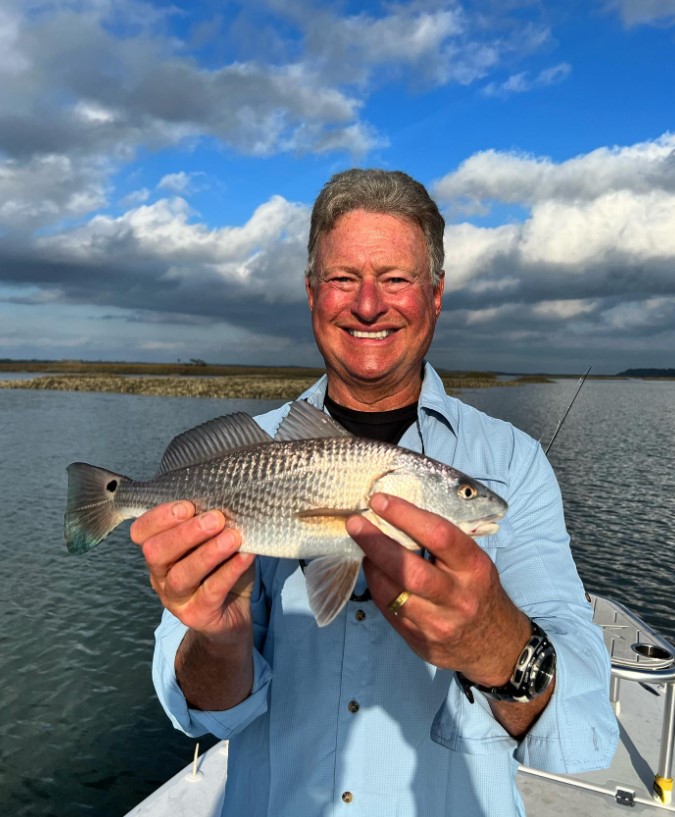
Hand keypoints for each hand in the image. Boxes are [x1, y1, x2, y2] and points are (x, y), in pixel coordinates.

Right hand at [130, 502, 255, 645]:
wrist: (233, 612)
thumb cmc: (221, 566)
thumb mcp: (213, 540)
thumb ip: (212, 522)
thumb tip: (230, 497)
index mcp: (159, 551)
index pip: (142, 532)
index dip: (160, 517)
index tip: (188, 506)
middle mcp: (160, 575)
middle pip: (157, 552)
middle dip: (186, 533)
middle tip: (216, 519)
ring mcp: (175, 598)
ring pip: (182, 575)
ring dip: (208, 553)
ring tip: (232, 537)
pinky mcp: (197, 615)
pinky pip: (211, 592)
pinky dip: (229, 571)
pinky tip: (245, 556)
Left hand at [346, 493, 530, 685]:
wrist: (495, 645)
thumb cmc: (479, 590)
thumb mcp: (473, 562)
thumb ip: (443, 543)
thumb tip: (397, 515)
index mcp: (474, 568)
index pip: (439, 536)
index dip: (406, 516)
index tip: (380, 501)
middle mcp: (458, 597)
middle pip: (410, 570)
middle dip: (376, 543)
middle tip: (355, 523)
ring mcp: (438, 623)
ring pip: (392, 593)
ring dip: (371, 565)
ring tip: (362, 545)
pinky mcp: (420, 641)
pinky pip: (389, 610)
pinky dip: (376, 586)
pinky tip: (373, 570)